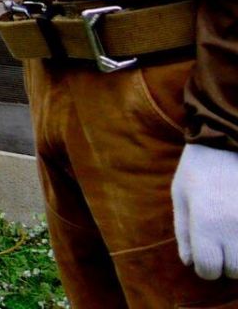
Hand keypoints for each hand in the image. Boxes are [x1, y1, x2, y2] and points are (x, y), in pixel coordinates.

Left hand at [173, 143, 237, 280]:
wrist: (229, 142)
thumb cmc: (199, 168)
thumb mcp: (181, 196)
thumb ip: (183, 232)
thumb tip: (189, 262)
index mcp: (207, 224)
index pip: (208, 268)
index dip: (205, 266)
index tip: (205, 254)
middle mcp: (235, 229)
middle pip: (236, 271)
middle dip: (227, 263)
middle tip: (222, 245)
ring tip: (234, 235)